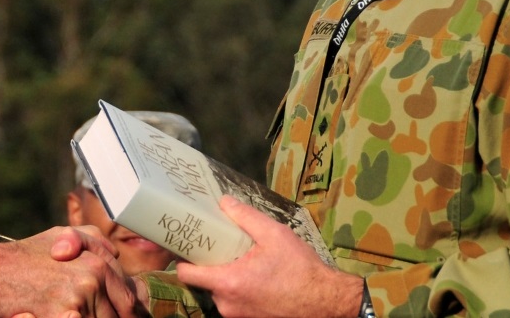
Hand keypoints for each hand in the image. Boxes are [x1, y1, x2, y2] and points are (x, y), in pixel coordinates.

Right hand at [0, 226, 141, 317]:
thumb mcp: (63, 235)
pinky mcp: (61, 315)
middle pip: (116, 316)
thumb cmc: (28, 255)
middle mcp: (92, 278)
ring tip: (72, 310)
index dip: (131, 314)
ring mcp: (77, 297)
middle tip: (88, 311)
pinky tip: (64, 314)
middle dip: (109, 317)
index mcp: (98, 262)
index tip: (130, 317)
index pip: (128, 298)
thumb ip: (94, 241)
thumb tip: (116, 255)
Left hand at [176, 196, 361, 317]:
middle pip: (203, 281)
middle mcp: (227, 304)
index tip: (189, 244)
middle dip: (210, 264)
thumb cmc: (300, 269)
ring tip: (243, 261)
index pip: (185, 273)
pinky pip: (234, 302)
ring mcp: (237, 316)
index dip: (183, 258)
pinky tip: (255, 276)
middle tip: (221, 246)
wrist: (326, 301)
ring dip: (227, 277)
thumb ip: (245, 217)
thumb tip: (224, 202)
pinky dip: (239, 289)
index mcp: (228, 283)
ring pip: (219, 292)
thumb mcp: (274, 234)